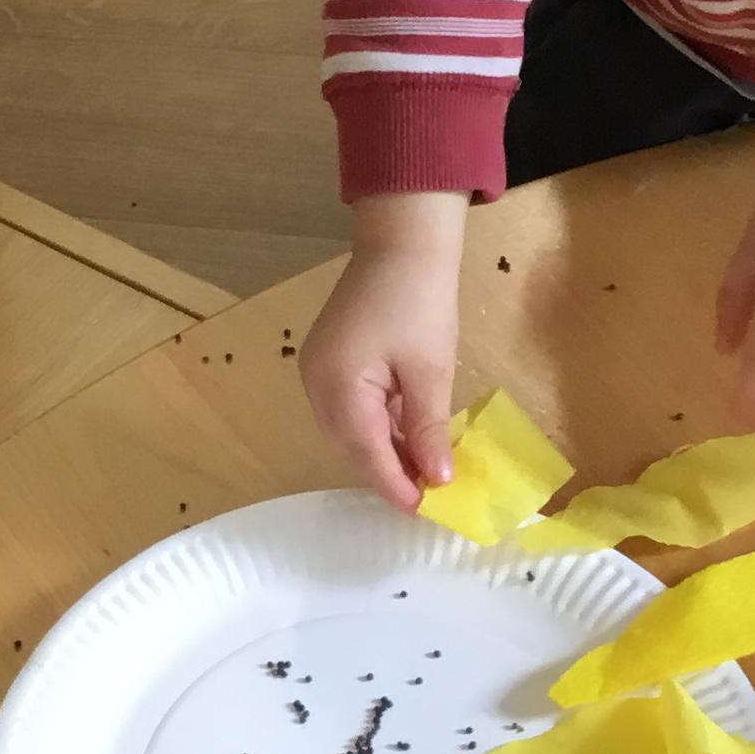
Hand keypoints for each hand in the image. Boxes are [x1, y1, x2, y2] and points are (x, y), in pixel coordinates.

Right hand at [301, 192, 468, 509]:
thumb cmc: (420, 300)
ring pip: (350, 430)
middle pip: (351, 446)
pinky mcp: (328, 361)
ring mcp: (318, 371)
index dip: (396, 485)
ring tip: (423, 471)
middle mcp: (316, 384)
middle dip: (389, 472)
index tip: (425, 512)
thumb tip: (438, 479)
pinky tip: (405, 436)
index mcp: (338, 387)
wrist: (402, 241)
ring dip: (383, 450)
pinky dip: (377, 426)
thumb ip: (428, 429)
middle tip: (429, 496)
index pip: (366, 453)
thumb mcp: (430, 370)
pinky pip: (350, 408)